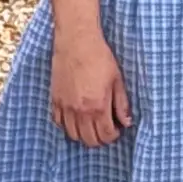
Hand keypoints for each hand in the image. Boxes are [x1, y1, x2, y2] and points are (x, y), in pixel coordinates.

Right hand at [50, 22, 131, 147]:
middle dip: (100, 139)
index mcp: (98, 106)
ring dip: (83, 135)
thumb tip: (126, 122)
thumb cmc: (99, 57)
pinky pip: (59, 122)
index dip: (113, 136)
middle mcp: (80, 111)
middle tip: (105, 130)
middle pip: (89, 140)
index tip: (116, 130)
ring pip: (73, 135)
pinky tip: (75, 118)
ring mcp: (66, 106)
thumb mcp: (117, 79)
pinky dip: (67, 125)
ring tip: (91, 126)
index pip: (105, 135)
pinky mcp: (55, 99)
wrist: (77, 41)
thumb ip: (122, 104)